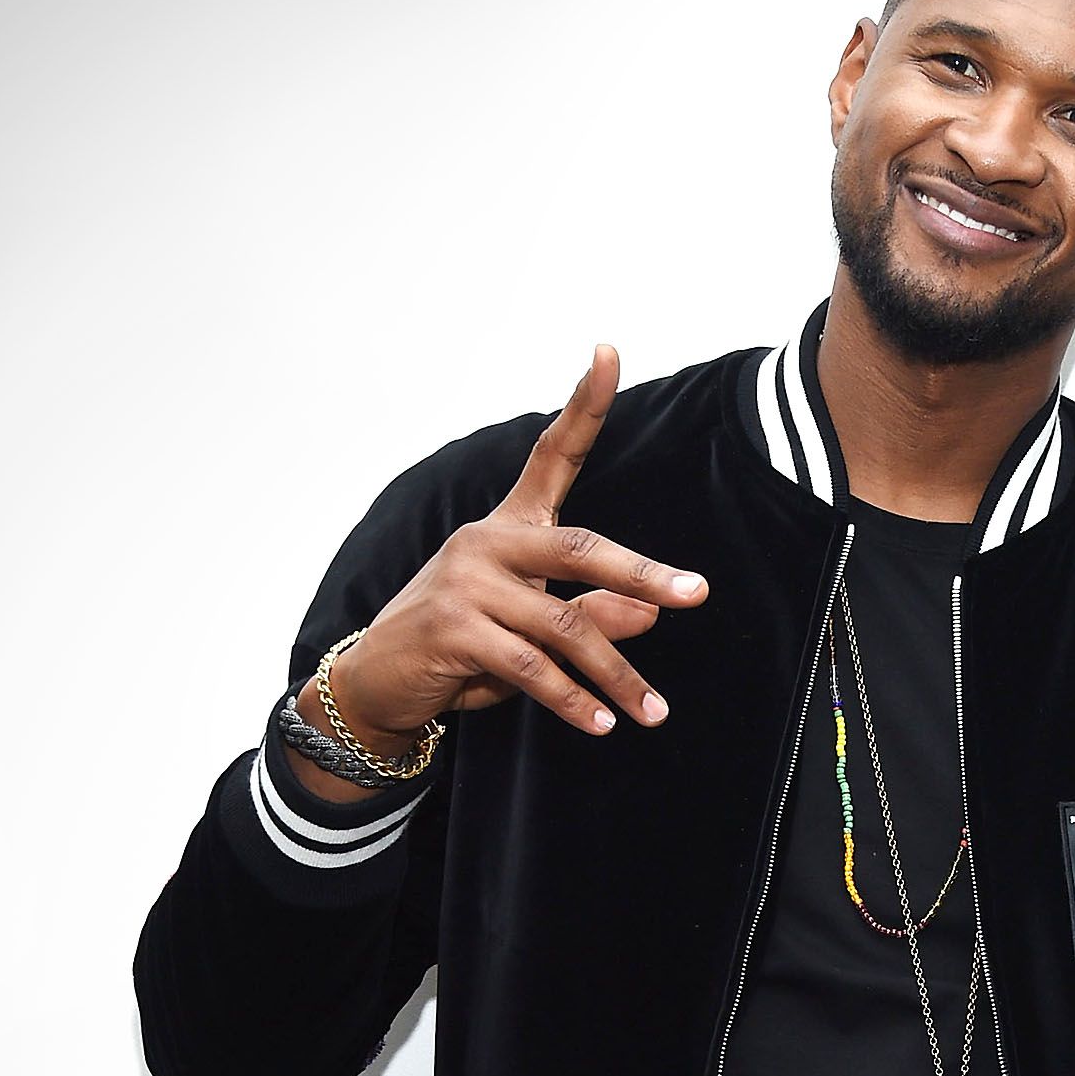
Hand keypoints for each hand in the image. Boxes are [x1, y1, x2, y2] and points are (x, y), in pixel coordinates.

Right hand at [298, 344, 708, 779]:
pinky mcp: (453, 629)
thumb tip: (650, 610)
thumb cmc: (464, 649)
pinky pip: (531, 667)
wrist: (379, 683)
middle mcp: (487, 541)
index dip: (583, 404)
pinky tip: (602, 724)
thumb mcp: (532, 630)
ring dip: (615, 675)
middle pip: (580, 547)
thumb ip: (590, 614)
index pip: (552, 455)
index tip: (608, 351)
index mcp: (510, 527)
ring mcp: (467, 583)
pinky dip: (572, 701)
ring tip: (654, 712)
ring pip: (564, 625)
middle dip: (643, 574)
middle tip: (695, 594)